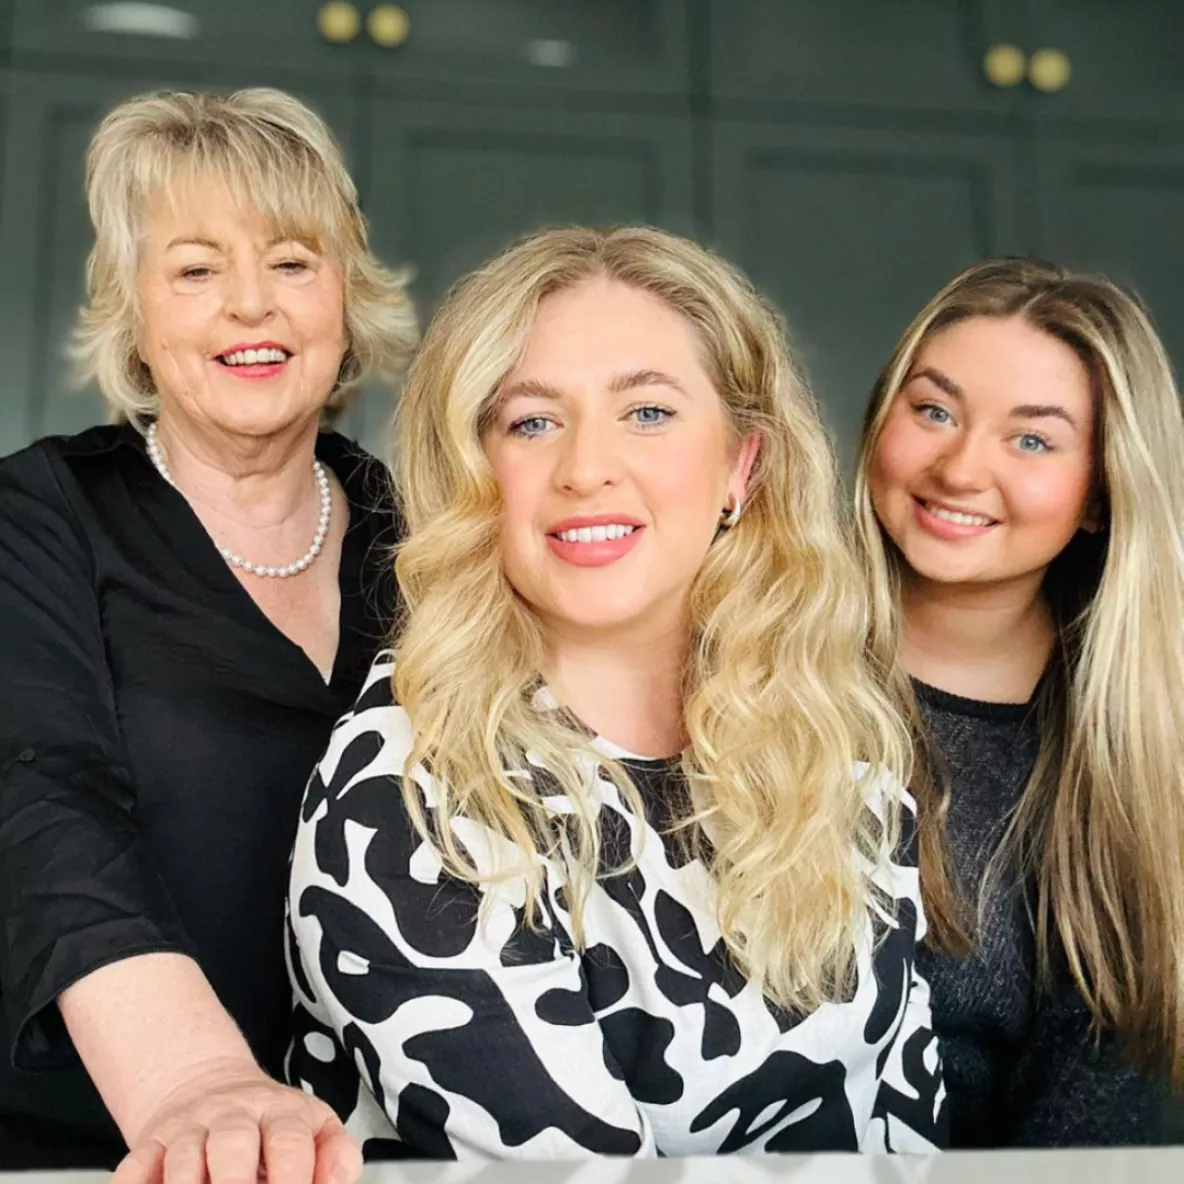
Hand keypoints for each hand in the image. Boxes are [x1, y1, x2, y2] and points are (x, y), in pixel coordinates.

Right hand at [110, 1058, 361, 1183]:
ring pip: (182, 1159)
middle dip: (235, 1182)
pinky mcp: (149, 1145)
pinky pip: (133, 1169)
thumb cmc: (272, 1126)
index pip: (288, 1141)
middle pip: (232, 1143)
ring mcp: (188, 1129)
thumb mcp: (315, 1129)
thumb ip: (337, 1157)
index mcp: (281, 1112)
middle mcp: (233, 1116)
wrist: (208, 1086)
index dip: (292, 1178)